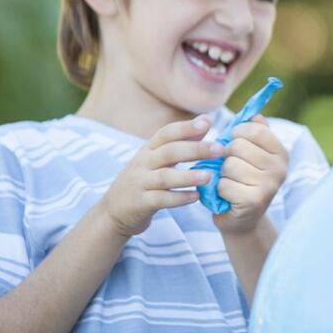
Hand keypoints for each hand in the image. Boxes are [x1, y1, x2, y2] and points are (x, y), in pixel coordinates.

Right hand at [99, 116, 222, 237]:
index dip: (186, 127)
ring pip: (165, 177)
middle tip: (219, 149)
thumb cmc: (143, 180)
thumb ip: (180, 142)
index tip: (207, 123)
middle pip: (170, 152)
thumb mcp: (156, 159)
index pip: (166, 133)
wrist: (113, 211)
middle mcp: (142, 163)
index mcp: (148, 150)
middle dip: (195, 149)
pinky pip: (161, 199)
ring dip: (188, 176)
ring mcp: (140, 183)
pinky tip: (196, 196)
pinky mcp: (140, 203)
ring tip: (208, 176)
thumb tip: (206, 121)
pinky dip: (179, 198)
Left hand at [212, 115, 287, 235]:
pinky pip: (224, 184)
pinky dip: (220, 190)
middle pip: (238, 146)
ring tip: (232, 182)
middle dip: (227, 156)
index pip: (254, 130)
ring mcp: (268, 186)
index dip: (237, 134)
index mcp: (281, 153)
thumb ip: (255, 133)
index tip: (235, 143)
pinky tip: (229, 196)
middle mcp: (279, 168)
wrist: (243, 220)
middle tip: (233, 168)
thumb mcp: (253, 155)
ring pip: (229, 165)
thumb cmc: (244, 181)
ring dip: (223, 174)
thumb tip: (256, 114)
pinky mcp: (253, 201)